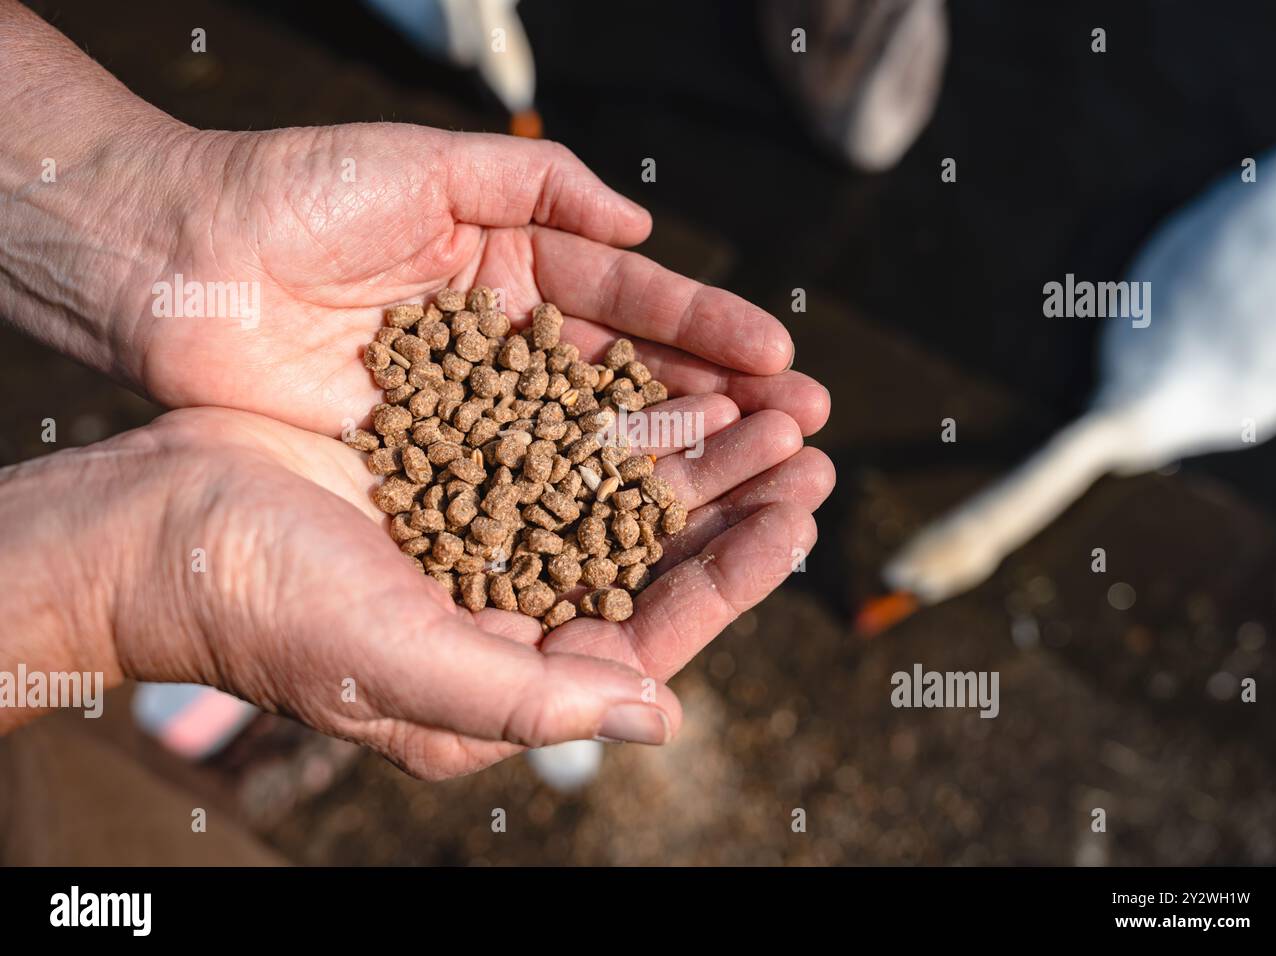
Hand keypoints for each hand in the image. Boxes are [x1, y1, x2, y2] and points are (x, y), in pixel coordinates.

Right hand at [0, 406, 831, 778]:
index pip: (652, 632)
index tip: (798, 517)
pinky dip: (620, 418)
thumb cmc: (261, 605)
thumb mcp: (398, 661)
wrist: (154, 523)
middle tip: (807, 447)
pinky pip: (565, 449)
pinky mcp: (460, 482)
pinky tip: (668, 381)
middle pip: (651, 561)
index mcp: (506, 682)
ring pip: (619, 499)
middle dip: (732, 504)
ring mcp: (487, 548)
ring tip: (765, 406)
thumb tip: (664, 718)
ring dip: (691, 454)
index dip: (732, 576)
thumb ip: (532, 696)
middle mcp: (508, 621)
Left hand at [121, 123, 829, 439]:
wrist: (178, 259)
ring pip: (586, 440)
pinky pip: (514, 485)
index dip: (705, 331)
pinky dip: (576, 504)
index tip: (779, 359)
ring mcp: (470, 410)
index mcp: (513, 266)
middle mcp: (504, 345)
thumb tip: (641, 223)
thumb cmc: (297, 193)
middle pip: (627, 380)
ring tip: (750, 482)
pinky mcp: (425, 460)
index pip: (631, 304)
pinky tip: (644, 526)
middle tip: (798, 434)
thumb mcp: (427, 164)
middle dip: (714, 405)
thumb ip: (536, 183)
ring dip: (667, 462)